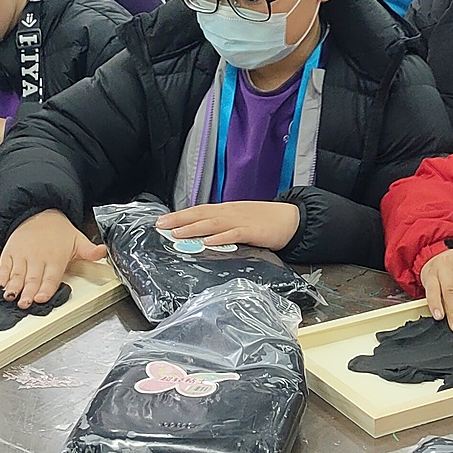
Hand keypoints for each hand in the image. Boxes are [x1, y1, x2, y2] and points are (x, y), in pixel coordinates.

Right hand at [0, 210, 105, 306]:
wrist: (38, 212)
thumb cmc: (58, 231)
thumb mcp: (77, 239)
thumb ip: (90, 251)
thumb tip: (103, 251)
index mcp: (55, 257)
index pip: (51, 277)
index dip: (46, 289)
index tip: (41, 298)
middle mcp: (38, 257)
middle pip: (32, 278)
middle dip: (28, 292)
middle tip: (24, 303)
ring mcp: (22, 255)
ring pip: (17, 274)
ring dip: (13, 286)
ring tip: (10, 296)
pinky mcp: (10, 252)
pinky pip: (4, 265)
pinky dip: (1, 275)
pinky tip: (0, 285)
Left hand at [157, 201, 300, 251]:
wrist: (291, 219)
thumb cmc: (264, 221)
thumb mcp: (239, 220)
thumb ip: (222, 226)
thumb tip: (201, 234)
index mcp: (226, 210)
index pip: (198, 210)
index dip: (180, 215)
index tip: (162, 221)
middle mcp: (230, 213)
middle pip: (201, 214)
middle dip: (179, 220)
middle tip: (161, 225)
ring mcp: (241, 221)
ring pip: (213, 223)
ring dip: (194, 227)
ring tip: (177, 233)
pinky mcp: (253, 231)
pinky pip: (234, 234)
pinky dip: (221, 237)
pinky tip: (209, 241)